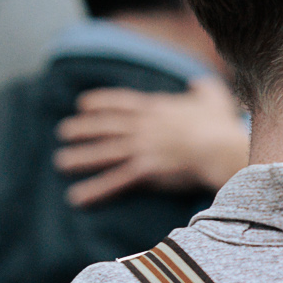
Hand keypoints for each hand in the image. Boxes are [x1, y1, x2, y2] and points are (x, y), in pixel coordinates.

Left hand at [54, 78, 248, 207]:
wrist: (220, 148)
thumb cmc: (221, 125)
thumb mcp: (214, 98)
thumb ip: (204, 88)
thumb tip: (197, 83)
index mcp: (157, 109)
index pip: (121, 102)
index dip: (100, 102)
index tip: (82, 104)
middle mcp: (143, 127)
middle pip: (105, 126)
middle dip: (82, 128)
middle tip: (63, 132)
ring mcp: (142, 148)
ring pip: (103, 153)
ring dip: (80, 158)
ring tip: (62, 163)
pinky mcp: (145, 170)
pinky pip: (114, 181)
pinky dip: (94, 190)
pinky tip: (77, 198)